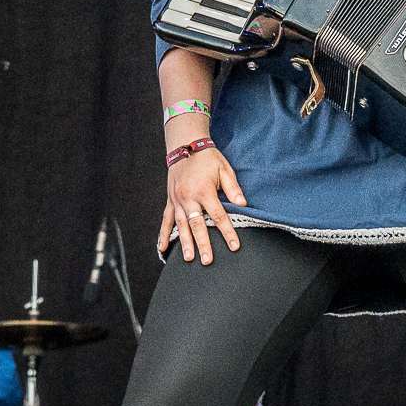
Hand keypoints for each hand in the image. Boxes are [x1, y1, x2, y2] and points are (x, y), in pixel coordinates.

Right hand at [161, 144, 246, 264]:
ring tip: (189, 258)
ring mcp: (176, 200)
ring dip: (184, 242)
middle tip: (208, 261)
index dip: (227, 232)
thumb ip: (232, 188)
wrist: (185, 145)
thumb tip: (243, 204)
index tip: (234, 246)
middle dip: (203, 244)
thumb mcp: (224, 169)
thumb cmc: (207, 158)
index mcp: (204, 190)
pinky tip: (162, 248)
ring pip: (180, 225)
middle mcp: (188, 197)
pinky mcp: (170, 200)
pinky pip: (165, 220)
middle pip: (197, 225)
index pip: (218, 216)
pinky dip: (163, 234)